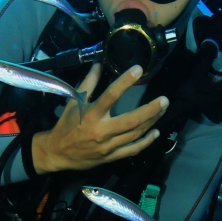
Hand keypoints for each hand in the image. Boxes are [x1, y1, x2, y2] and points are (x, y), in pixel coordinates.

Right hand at [30, 64, 165, 173]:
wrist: (57, 153)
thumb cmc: (66, 125)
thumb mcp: (73, 102)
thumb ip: (88, 83)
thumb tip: (99, 64)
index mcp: (91, 114)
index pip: (110, 95)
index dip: (125, 82)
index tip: (138, 70)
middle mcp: (101, 130)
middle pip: (131, 120)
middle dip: (150, 110)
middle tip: (164, 100)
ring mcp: (107, 146)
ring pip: (135, 134)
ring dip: (151, 122)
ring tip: (162, 110)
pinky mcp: (111, 157)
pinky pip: (132, 150)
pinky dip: (146, 142)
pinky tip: (155, 132)